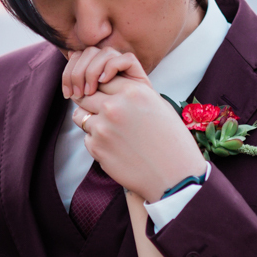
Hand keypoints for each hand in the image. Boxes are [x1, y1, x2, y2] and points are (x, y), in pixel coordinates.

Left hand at [69, 50, 205, 201]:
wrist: (175, 176)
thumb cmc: (171, 140)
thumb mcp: (158, 105)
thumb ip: (131, 92)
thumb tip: (106, 84)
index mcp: (133, 91)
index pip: (103, 80)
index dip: (104, 89)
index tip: (108, 98)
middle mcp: (115, 106)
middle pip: (86, 95)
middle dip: (92, 103)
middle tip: (105, 115)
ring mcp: (103, 127)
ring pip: (80, 116)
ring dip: (90, 121)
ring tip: (111, 131)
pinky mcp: (96, 147)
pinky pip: (87, 138)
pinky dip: (96, 142)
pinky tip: (116, 149)